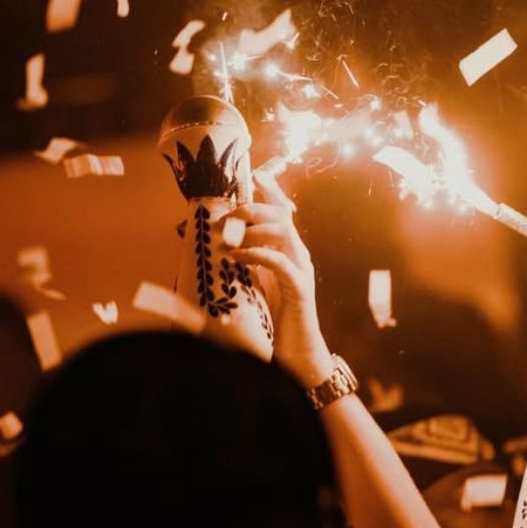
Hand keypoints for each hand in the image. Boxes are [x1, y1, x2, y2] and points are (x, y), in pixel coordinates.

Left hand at [225, 173, 332, 385]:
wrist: (298, 353)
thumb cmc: (277, 320)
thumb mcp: (259, 284)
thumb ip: (250, 262)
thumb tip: (224, 244)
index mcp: (291, 251)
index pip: (283, 213)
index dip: (272, 191)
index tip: (255, 174)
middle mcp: (300, 255)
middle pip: (281, 216)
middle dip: (252, 209)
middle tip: (227, 216)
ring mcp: (302, 270)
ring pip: (282, 233)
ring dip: (251, 230)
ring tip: (227, 237)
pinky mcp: (299, 288)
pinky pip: (277, 262)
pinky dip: (255, 255)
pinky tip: (235, 256)